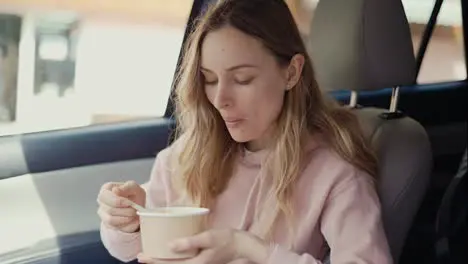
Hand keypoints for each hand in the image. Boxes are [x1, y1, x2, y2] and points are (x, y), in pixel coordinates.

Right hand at [97, 181, 145, 232]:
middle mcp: (101, 203)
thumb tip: (115, 190)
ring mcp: (103, 215)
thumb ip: (126, 187)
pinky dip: (127, 225)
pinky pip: (117, 228)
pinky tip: (133, 220)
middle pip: (109, 210)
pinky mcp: (108, 225)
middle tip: (135, 210)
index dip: (119, 201)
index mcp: (105, 190)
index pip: (105, 197)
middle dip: (125, 211)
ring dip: (126, 218)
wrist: (138, 206)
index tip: (130, 203)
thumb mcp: (134, 187)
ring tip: (134, 214)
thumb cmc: (134, 194)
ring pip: (111, 220)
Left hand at [137, 229, 266, 263]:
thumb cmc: (227, 240)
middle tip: (142, 255)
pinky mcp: (201, 261)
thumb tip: (170, 245)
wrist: (243, 246)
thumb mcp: (208, 237)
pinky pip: (183, 262)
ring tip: (152, 254)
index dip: (154, 261)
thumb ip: (189, 242)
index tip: (141, 256)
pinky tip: (170, 251)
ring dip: (164, 261)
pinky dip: (173, 259)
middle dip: (156, 262)